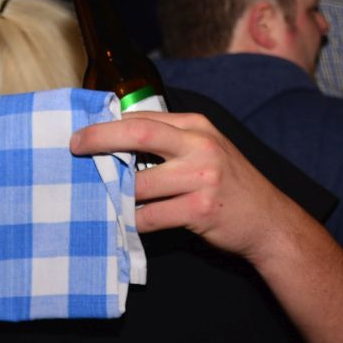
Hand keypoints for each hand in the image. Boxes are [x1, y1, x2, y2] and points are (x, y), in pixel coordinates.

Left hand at [69, 110, 295, 262]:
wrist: (268, 221)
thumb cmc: (230, 185)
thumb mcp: (207, 150)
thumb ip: (171, 143)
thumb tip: (119, 142)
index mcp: (197, 127)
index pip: (143, 118)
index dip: (108, 125)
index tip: (84, 133)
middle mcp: (200, 146)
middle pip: (137, 135)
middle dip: (99, 140)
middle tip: (74, 147)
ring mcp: (201, 178)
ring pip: (139, 184)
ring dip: (116, 194)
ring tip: (100, 198)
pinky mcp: (200, 209)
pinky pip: (151, 217)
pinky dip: (133, 221)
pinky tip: (126, 224)